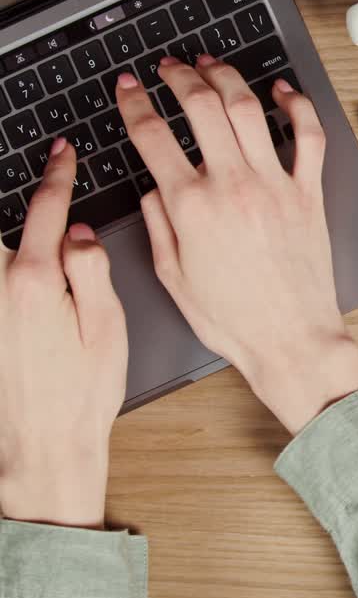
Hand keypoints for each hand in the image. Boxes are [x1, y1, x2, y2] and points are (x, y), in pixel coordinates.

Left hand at [0, 139, 127, 527]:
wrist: (42, 446)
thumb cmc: (83, 393)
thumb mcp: (107, 326)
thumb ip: (91, 269)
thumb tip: (78, 232)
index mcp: (35, 282)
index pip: (44, 211)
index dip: (56, 176)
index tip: (61, 151)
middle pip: (4, 231)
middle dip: (23, 207)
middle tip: (46, 189)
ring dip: (12, 241)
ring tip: (40, 242)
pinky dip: (8, 269)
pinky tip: (26, 276)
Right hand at [116, 57, 357, 434]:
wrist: (291, 338)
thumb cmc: (235, 318)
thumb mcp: (173, 276)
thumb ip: (158, 224)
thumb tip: (154, 188)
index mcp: (191, 207)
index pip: (152, 135)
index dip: (134, 102)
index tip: (128, 88)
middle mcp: (233, 186)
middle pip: (202, 107)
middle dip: (180, 77)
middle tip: (170, 67)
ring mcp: (276, 186)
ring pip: (249, 109)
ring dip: (228, 78)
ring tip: (213, 66)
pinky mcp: (309, 194)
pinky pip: (309, 137)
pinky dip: (297, 106)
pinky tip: (283, 92)